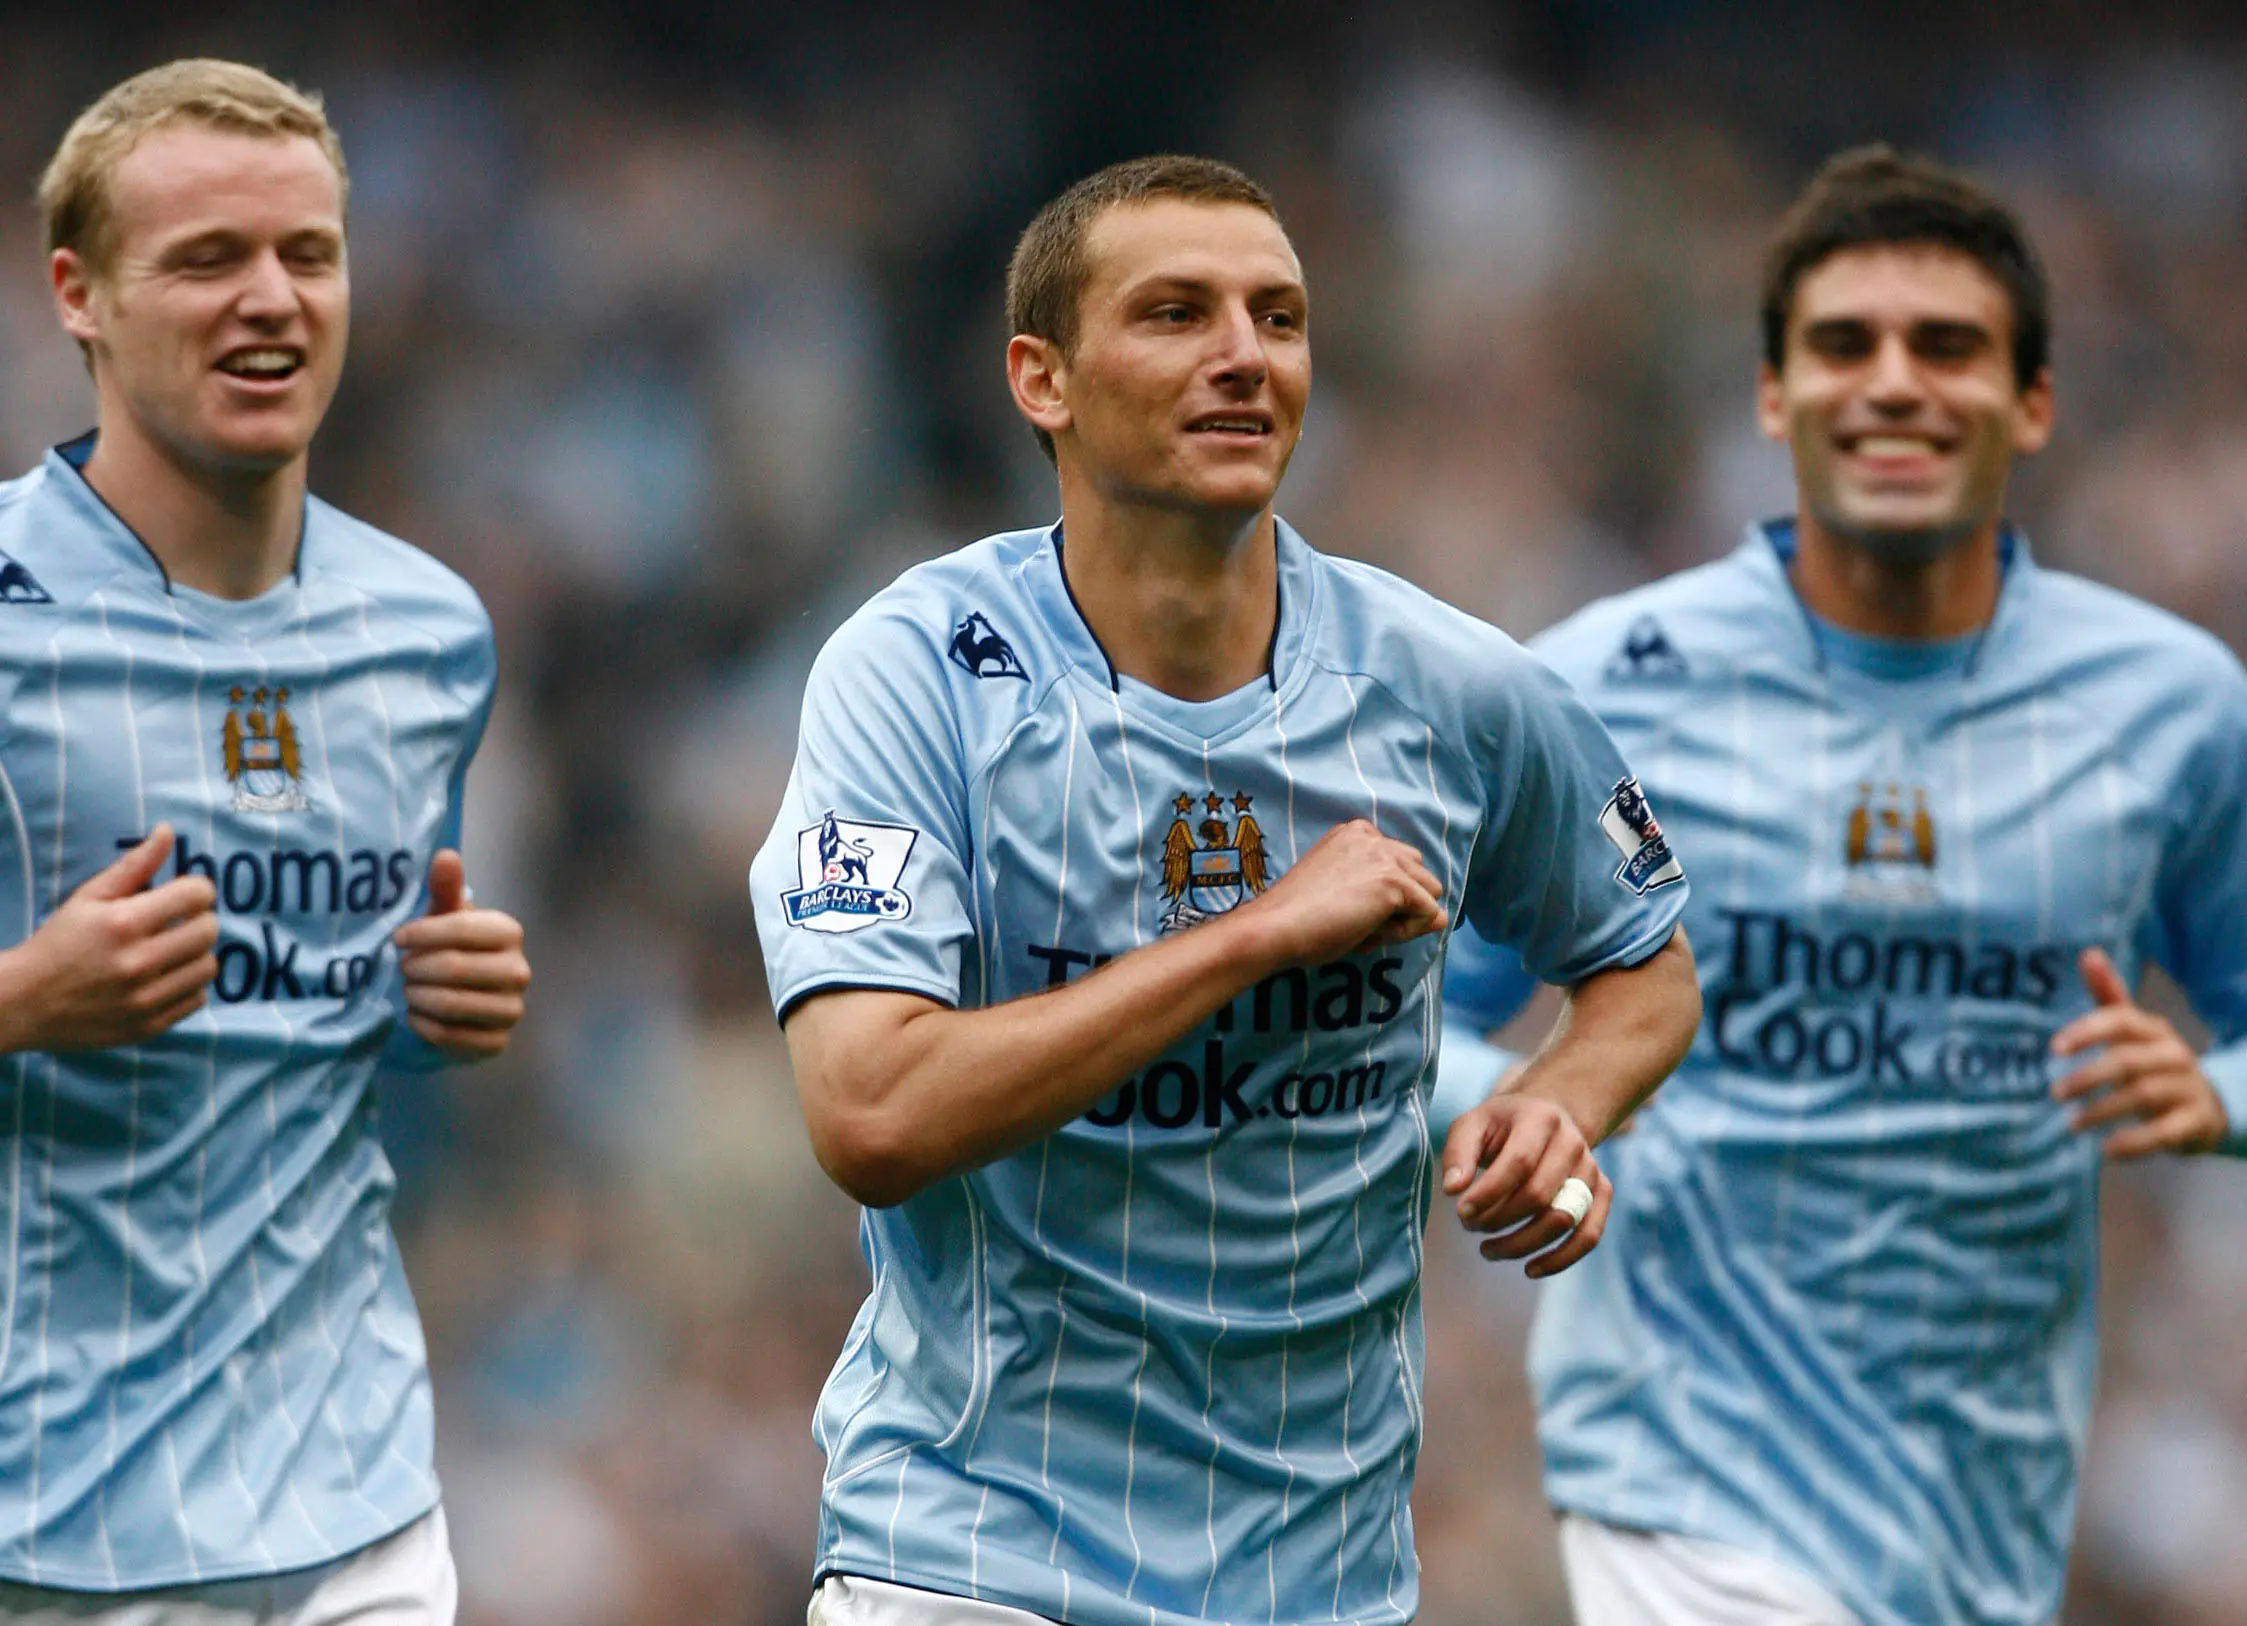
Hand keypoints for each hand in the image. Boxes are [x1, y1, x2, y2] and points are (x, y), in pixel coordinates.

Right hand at [0, 824, 217, 1051]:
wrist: (24, 1002)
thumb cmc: (58, 943)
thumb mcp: (88, 898)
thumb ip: (134, 865)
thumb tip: (168, 831)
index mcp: (123, 923)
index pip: (197, 895)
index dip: (196, 890)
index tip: (183, 895)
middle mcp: (138, 962)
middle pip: (209, 930)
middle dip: (198, 920)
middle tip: (177, 923)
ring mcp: (145, 999)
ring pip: (208, 966)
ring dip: (195, 955)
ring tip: (170, 951)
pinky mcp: (149, 1026)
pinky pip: (197, 998)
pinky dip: (187, 986)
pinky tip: (163, 979)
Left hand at [392, 850, 529, 1059]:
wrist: (463, 995)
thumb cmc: (449, 946)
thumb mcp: (445, 916)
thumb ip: (445, 887)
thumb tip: (445, 855)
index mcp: (509, 932)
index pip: (461, 930)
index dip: (421, 934)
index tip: (397, 939)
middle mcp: (519, 971)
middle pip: (453, 969)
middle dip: (416, 969)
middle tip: (402, 968)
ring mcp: (512, 1009)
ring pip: (450, 1004)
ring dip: (417, 997)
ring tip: (408, 990)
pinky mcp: (498, 1041)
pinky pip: (450, 1035)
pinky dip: (423, 1025)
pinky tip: (416, 1015)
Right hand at [1231, 818, 1445, 964]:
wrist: (1276, 926)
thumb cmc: (1300, 918)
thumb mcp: (1347, 900)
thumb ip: (1393, 904)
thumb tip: (1444, 917)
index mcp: (1354, 833)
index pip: (1399, 862)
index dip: (1387, 894)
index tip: (1353, 910)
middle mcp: (1371, 836)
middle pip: (1419, 873)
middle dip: (1404, 901)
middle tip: (1363, 923)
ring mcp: (1384, 856)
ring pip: (1428, 892)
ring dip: (1408, 916)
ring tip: (1368, 928)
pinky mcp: (1393, 882)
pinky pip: (1427, 913)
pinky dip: (1408, 931)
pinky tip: (1372, 934)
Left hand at [1440, 1091, 1609, 1278]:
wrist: (1546, 1117)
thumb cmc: (1502, 1126)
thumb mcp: (1472, 1124)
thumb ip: (1459, 1153)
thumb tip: (1453, 1189)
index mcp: (1541, 1119)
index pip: (1519, 1162)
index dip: (1489, 1193)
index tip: (1461, 1212)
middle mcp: (1573, 1143)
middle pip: (1539, 1195)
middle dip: (1499, 1220)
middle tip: (1470, 1228)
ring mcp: (1591, 1169)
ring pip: (1563, 1219)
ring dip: (1522, 1244)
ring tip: (1488, 1250)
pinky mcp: (1601, 1193)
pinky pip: (1589, 1235)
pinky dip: (1561, 1259)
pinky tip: (1530, 1269)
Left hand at [2050, 947, 2226, 1159]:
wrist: (2207, 1102)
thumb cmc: (2152, 1060)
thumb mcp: (2131, 1029)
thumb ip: (2108, 995)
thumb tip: (2088, 952)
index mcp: (2152, 1028)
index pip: (2119, 1020)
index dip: (2087, 1031)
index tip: (2054, 1048)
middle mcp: (2172, 1053)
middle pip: (2127, 1061)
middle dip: (2088, 1077)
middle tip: (2054, 1093)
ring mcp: (2187, 1087)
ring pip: (2143, 1096)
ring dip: (2103, 1111)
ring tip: (2070, 1125)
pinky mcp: (2195, 1120)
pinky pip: (2166, 1132)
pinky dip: (2136, 1143)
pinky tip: (2107, 1151)